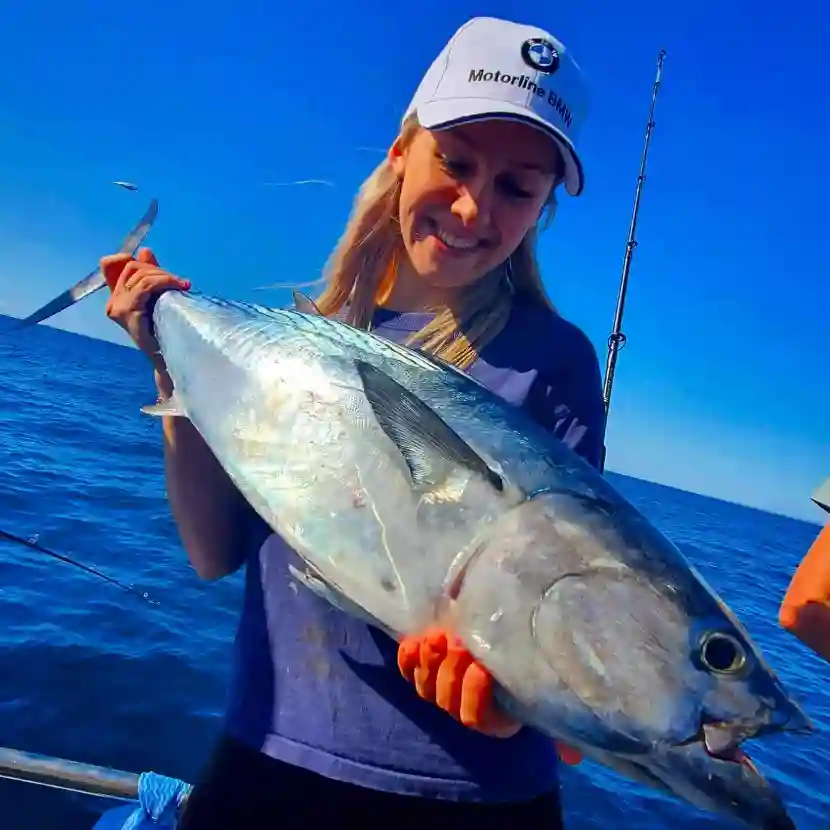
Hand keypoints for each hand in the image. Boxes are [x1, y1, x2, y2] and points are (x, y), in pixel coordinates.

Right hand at [101, 248, 189, 377]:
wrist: (169, 359)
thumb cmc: (167, 332)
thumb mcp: (158, 299)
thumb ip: (151, 277)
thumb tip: (145, 251)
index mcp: (116, 298)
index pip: (112, 264)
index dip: (134, 260)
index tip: (156, 266)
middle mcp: (112, 303)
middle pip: (131, 267)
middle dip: (158, 270)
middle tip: (179, 281)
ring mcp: (117, 308)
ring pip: (140, 275)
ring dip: (165, 276)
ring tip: (182, 285)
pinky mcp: (127, 313)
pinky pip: (145, 286)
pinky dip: (164, 282)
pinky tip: (179, 287)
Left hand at [397, 627, 581, 763]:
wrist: (503, 644)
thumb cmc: (530, 671)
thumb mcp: (545, 696)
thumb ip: (558, 727)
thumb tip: (573, 755)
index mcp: (493, 719)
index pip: (475, 717)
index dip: (474, 695)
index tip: (483, 668)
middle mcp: (463, 709)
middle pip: (447, 699)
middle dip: (451, 671)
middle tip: (460, 643)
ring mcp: (440, 690)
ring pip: (426, 686)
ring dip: (430, 662)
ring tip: (438, 637)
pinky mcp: (424, 671)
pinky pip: (408, 672)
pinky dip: (408, 659)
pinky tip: (413, 642)